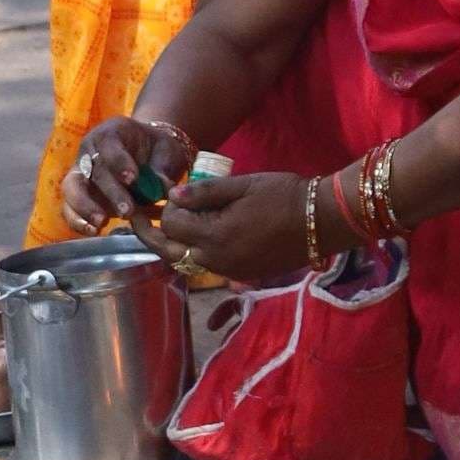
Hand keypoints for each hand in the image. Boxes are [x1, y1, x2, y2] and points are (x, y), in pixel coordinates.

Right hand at [61, 117, 193, 233]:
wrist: (150, 155)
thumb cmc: (159, 150)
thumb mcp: (167, 152)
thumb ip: (163, 169)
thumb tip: (164, 189)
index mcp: (112, 132)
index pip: (110, 144)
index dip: (119, 162)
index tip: (133, 179)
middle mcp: (91, 150)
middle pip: (93, 170)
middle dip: (110, 192)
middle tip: (127, 210)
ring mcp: (82, 172)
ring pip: (72, 188)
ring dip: (85, 207)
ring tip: (101, 223)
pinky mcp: (80, 194)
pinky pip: (70, 206)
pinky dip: (77, 220)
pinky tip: (92, 231)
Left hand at [137, 172, 313, 283]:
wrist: (323, 220)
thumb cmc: (285, 195)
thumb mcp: (244, 185)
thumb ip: (205, 192)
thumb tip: (172, 196)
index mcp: (215, 235)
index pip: (171, 224)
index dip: (165, 207)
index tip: (170, 194)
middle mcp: (217, 259)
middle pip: (170, 251)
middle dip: (151, 234)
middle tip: (137, 218)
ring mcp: (230, 270)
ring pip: (186, 262)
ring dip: (173, 244)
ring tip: (166, 226)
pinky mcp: (243, 274)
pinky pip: (208, 266)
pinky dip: (195, 253)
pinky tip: (199, 237)